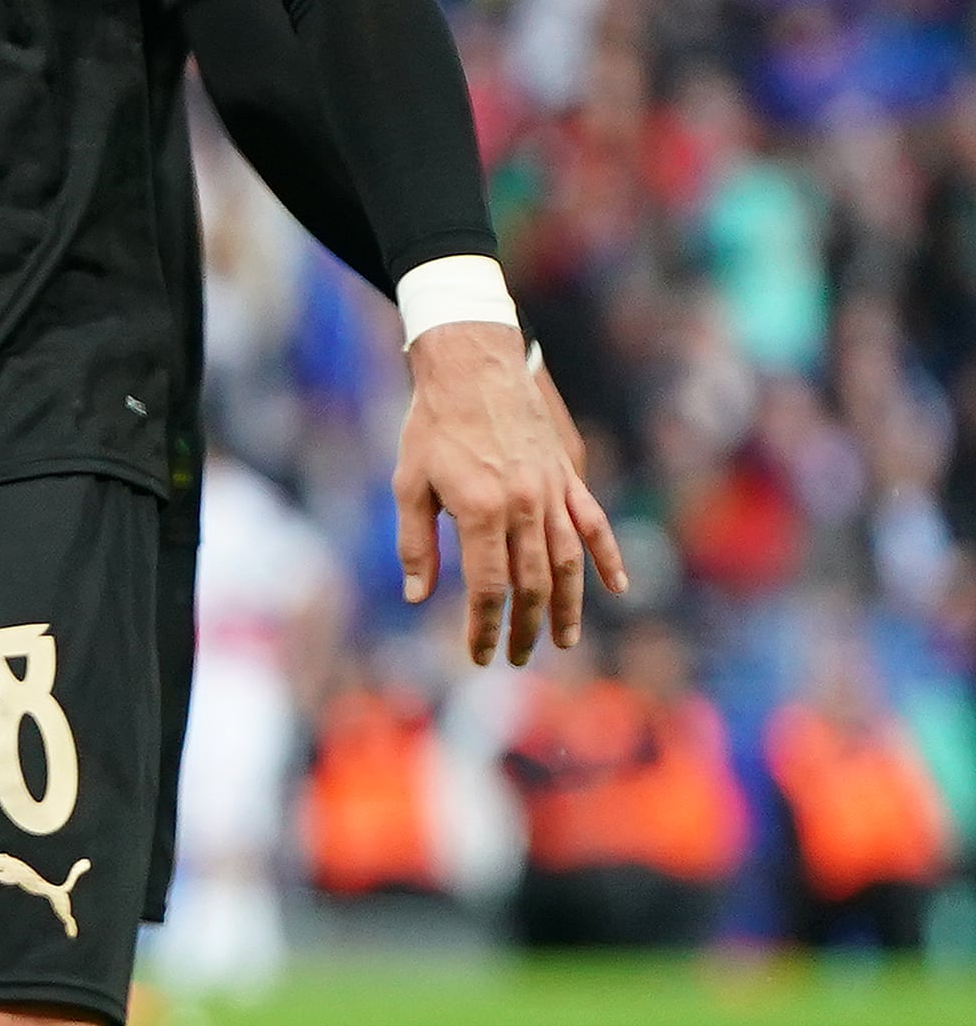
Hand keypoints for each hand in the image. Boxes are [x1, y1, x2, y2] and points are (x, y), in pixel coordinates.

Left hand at [392, 322, 624, 664]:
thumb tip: (417, 596)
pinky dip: (609, 556)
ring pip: (568, 561)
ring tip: (562, 640)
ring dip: (567, 606)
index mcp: (480, 511)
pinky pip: (594, 523)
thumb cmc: (432, 427)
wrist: (473, 367)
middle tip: (518, 657)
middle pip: (531, 583)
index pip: (487, 587)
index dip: (484, 627)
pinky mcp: (568, 476)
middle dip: (524, 627)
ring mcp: (552, 490)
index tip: (480, 655)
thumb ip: (416, 543)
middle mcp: (524, 505)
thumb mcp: (408, 484)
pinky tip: (617, 587)